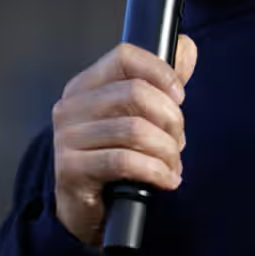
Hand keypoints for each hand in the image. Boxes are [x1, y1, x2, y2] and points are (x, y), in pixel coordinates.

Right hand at [51, 36, 197, 245]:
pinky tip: (167, 180)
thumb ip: (162, 82)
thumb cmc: (113, 156)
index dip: (159, 70)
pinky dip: (156, 171)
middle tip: (178, 141)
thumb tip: (187, 47)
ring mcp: (67, 137)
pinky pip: (125, 161)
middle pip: (135, 92)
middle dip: (170, 119)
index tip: (180, 96)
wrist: (84, 208)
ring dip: (166, 150)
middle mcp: (71, 106)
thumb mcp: (136, 117)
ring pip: (135, 130)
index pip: (124, 57)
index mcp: (85, 85)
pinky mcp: (71, 169)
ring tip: (173, 165)